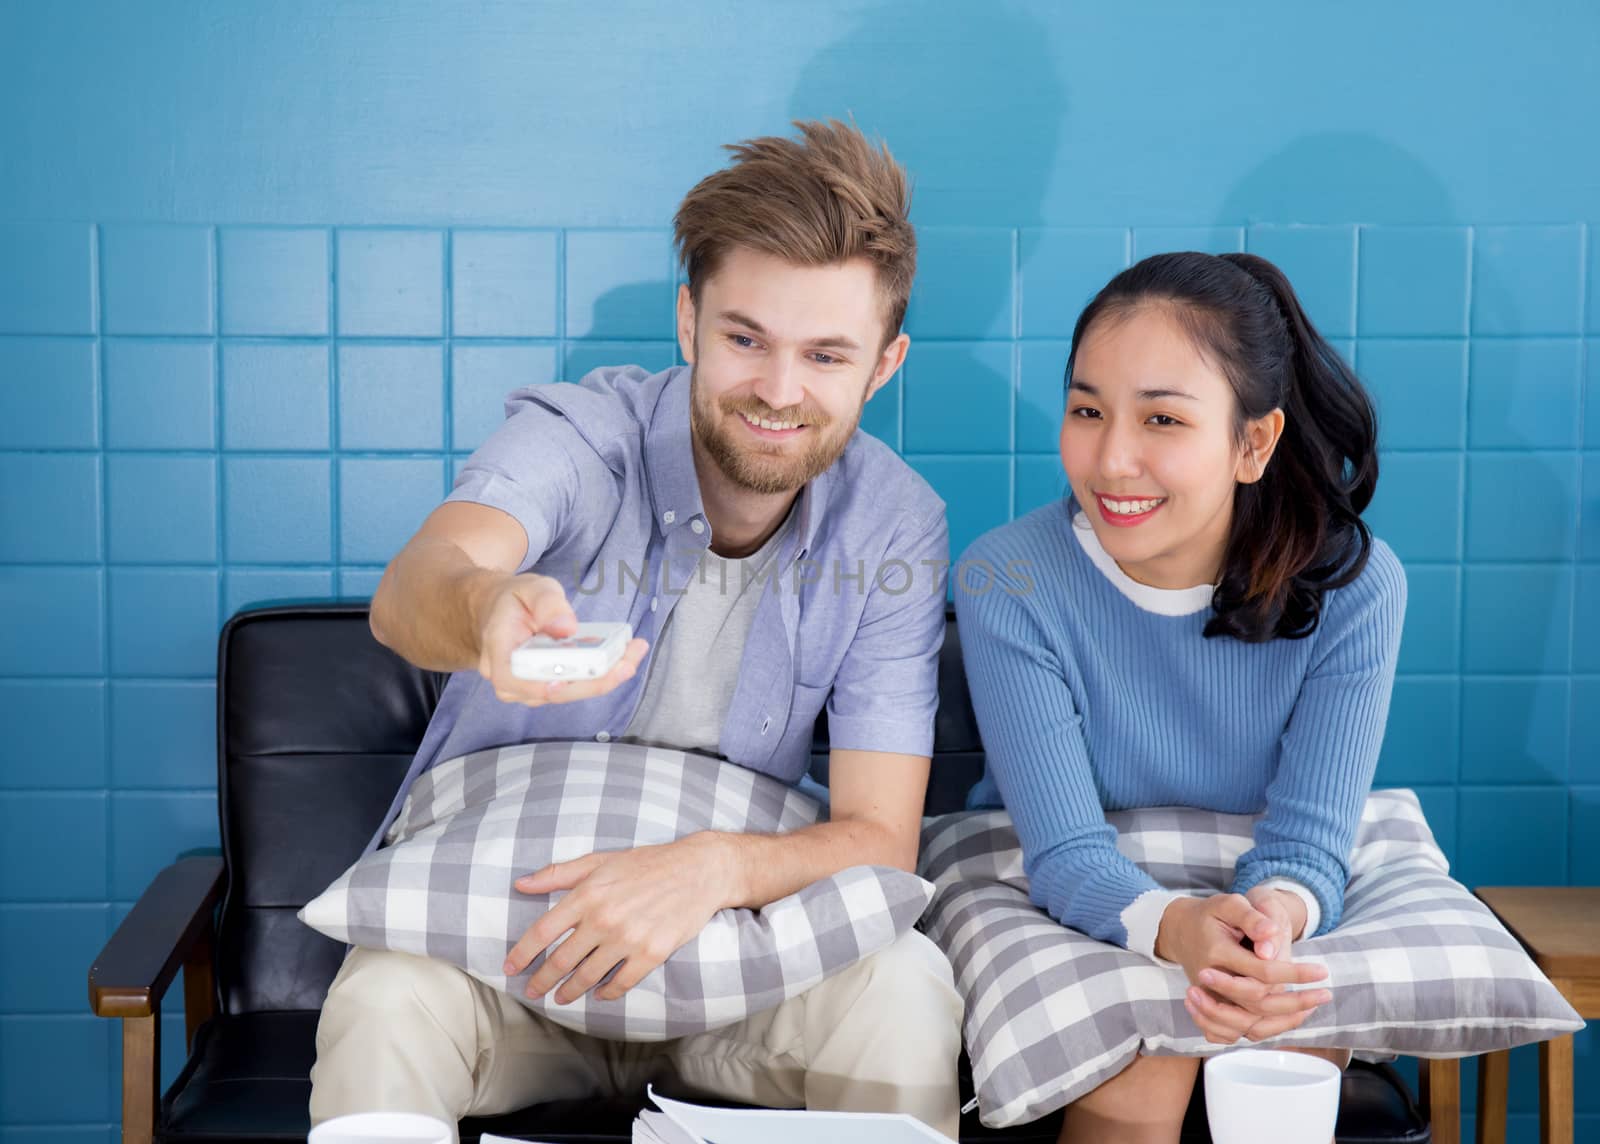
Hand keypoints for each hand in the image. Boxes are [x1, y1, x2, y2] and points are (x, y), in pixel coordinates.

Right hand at [473, 573, 648, 706]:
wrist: (500, 609)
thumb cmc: (515, 598)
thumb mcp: (531, 588)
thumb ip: (547, 603)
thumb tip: (567, 629)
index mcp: (498, 652)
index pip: (513, 679)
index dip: (540, 686)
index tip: (568, 681)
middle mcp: (510, 678)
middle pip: (551, 692)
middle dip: (593, 681)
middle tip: (628, 663)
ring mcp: (529, 687)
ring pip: (567, 692)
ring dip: (603, 678)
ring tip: (634, 653)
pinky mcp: (548, 685)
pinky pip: (575, 685)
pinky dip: (601, 673)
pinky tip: (626, 655)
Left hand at [503, 833, 737, 1003]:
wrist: (698, 870)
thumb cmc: (647, 863)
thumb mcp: (600, 861)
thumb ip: (559, 873)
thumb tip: (521, 884)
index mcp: (588, 894)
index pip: (543, 931)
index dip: (522, 953)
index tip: (509, 968)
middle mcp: (604, 918)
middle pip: (561, 961)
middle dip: (542, 980)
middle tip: (532, 991)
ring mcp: (628, 938)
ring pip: (588, 977)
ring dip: (570, 991)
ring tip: (561, 997)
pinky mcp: (652, 953)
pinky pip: (621, 983)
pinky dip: (607, 993)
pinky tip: (600, 994)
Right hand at [1156, 894, 1329, 1043]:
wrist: (1180, 931)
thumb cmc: (1209, 915)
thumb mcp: (1228, 903)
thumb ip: (1251, 918)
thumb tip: (1271, 935)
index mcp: (1217, 953)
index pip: (1263, 971)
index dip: (1295, 973)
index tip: (1321, 971)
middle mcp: (1211, 982)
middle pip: (1259, 1004)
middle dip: (1296, 1001)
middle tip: (1326, 993)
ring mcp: (1209, 998)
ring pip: (1248, 1024)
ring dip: (1283, 1021)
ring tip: (1311, 1008)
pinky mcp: (1210, 1009)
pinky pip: (1234, 1033)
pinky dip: (1261, 1031)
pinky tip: (1284, 1020)